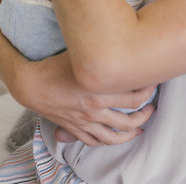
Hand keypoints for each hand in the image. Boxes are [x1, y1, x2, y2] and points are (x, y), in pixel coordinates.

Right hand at [17, 52, 155, 146]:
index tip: (154, 83)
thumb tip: (119, 44)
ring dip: (133, 131)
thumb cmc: (55, 66)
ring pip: (116, 135)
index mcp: (99, 91)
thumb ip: (102, 54)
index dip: (149, 91)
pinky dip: (110, 141)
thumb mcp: (81, 56)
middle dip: (146, 112)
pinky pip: (97, 141)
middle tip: (153, 105)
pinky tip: (117, 136)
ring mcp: (86, 122)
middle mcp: (95, 109)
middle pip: (131, 117)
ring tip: (142, 125)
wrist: (31, 84)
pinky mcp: (76, 128)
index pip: (135, 97)